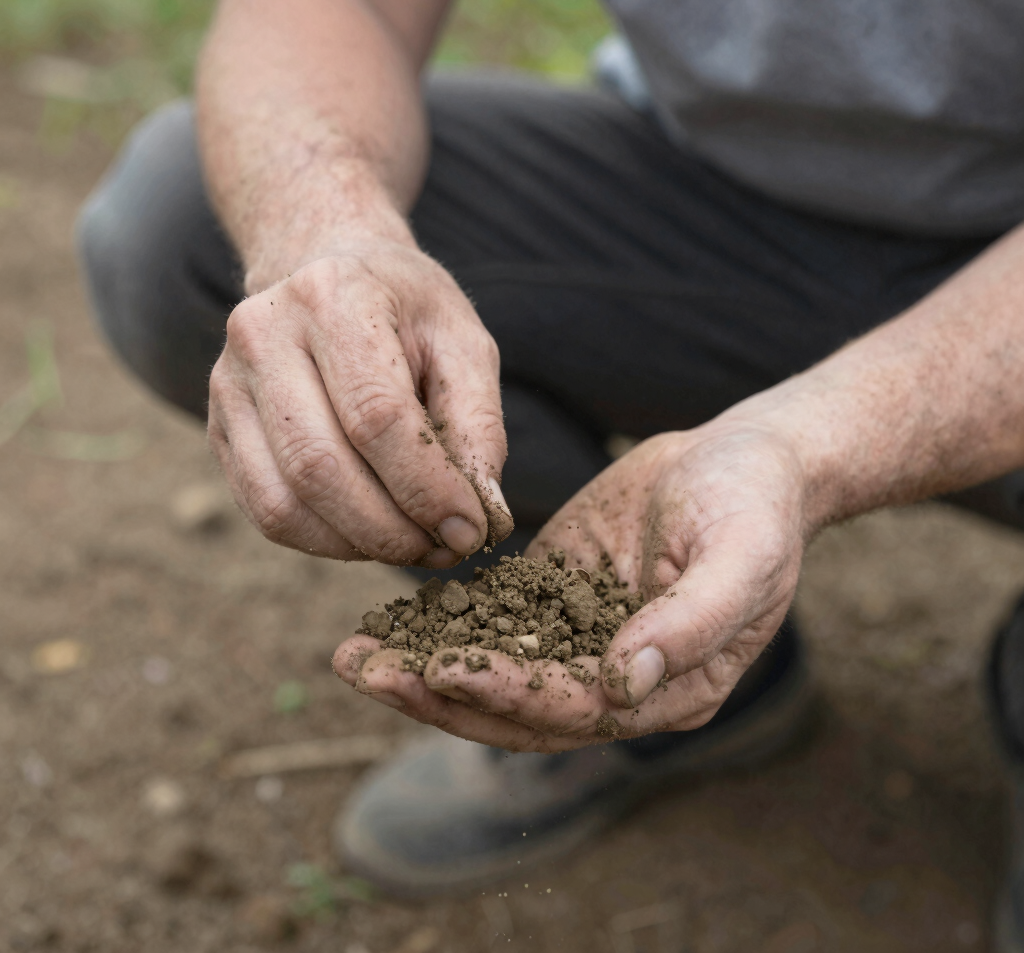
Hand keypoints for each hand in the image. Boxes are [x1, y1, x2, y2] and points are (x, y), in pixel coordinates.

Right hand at [208, 241, 513, 565]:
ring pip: (285, 502)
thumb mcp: (463, 344)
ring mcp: (228, 383)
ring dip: (359, 545)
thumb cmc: (406, 312)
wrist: (328, 267)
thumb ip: (479, 426)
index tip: (472, 529)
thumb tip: (482, 517)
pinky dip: (324, 541)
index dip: (427, 488)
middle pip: (321, 467)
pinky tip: (370, 534)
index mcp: (334, 297)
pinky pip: (265, 511)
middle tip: (446, 549)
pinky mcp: (219, 426)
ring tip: (414, 544)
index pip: (377, 417)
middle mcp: (264, 334)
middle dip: (393, 530)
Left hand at [333, 420, 810, 749]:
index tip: (444, 668)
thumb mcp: (742, 557)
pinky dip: (443, 623)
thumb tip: (624, 680)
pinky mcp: (556, 594)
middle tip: (364, 672)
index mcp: (668, 688)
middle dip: (439, 694)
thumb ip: (691, 623)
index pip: (574, 708)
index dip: (509, 693)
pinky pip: (493, 619)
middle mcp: (616, 678)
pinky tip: (391, 614)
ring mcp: (581, 638)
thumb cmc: (756, 507)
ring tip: (353, 653)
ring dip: (424, 668)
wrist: (743, 460)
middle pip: (517, 706)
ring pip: (493, 668)